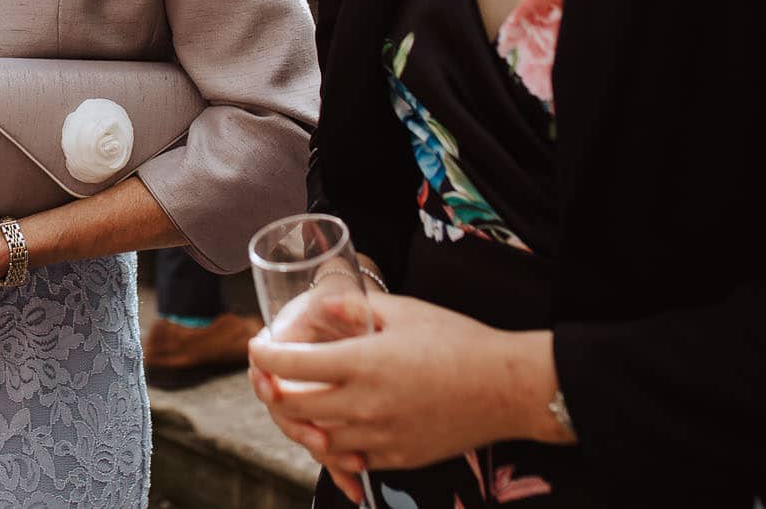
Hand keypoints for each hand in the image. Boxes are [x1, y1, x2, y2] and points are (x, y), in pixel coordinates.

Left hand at [248, 294, 564, 479]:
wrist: (508, 389)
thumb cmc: (459, 342)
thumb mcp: (404, 311)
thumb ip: (354, 308)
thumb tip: (320, 306)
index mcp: (361, 363)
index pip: (289, 366)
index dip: (263, 356)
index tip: (257, 346)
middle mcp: (364, 405)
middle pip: (291, 408)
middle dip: (268, 391)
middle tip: (267, 375)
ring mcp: (380, 437)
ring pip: (315, 439)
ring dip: (296, 421)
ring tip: (294, 400)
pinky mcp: (397, 458)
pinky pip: (348, 460)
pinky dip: (330, 445)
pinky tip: (330, 427)